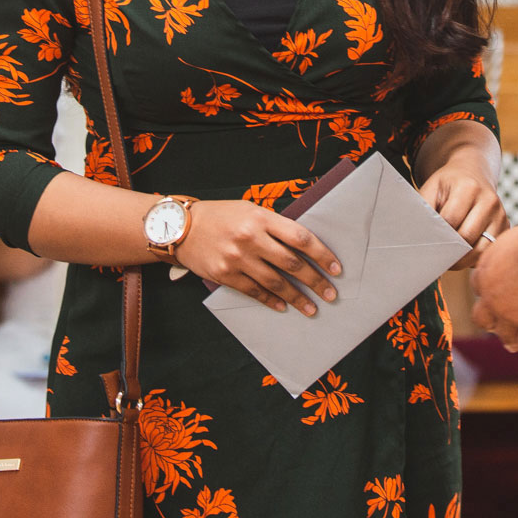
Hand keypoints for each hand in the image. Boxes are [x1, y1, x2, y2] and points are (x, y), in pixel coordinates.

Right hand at [172, 201, 342, 316]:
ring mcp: (237, 258)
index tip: (336, 268)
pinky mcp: (225, 275)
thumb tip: (302, 245)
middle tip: (331, 294)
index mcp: (261, 218)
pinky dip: (271, 301)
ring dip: (297, 298)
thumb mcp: (249, 210)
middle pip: (292, 264)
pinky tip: (283, 307)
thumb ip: (274, 225)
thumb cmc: (220, 215)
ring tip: (311, 308)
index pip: (301, 238)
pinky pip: (254, 292)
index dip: (322, 255)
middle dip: (315, 281)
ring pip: (275, 282)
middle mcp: (251, 238)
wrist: (180, 226)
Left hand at [419, 156, 506, 269]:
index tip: (428, 241)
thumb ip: (425, 209)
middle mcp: (489, 200)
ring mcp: (501, 215)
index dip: (437, 233)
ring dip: (463, 259)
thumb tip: (421, 236)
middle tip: (436, 255)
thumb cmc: (449, 184)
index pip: (450, 220)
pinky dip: (475, 257)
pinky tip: (464, 254)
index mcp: (469, 187)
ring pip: (481, 249)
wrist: (472, 172)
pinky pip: (490, 251)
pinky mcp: (506, 227)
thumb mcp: (432, 188)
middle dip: (450, 249)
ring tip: (449, 259)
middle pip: (467, 237)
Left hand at [470, 222, 517, 356]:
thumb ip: (512, 251)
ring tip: (517, 342)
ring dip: (512, 338)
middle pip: (482, 318)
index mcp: (487, 270)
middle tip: (502, 320)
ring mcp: (512, 316)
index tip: (499, 290)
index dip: (489, 290)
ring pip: (505, 337)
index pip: (478, 287)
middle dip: (492, 320)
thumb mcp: (517, 238)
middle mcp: (493, 297)